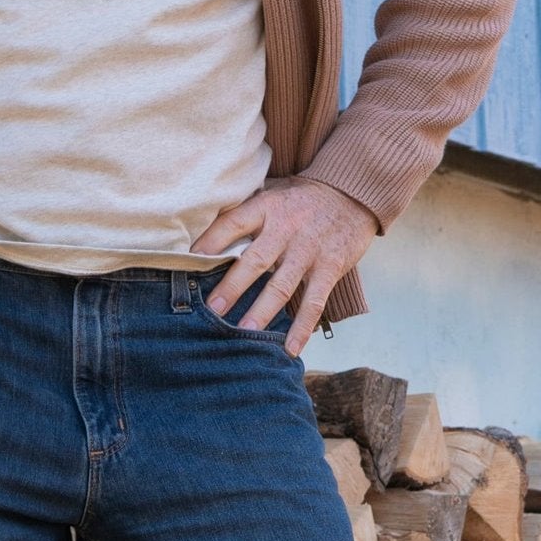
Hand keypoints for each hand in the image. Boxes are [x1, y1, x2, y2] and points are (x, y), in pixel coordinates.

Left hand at [192, 179, 378, 356]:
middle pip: (255, 260)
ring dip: (262, 311)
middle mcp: (286, 229)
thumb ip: (244, 217)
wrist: (352, 193)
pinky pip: (314, 302)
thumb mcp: (271, 197)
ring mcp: (308, 251)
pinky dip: (302, 327)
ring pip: (282, 285)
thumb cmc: (300, 201)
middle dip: (232, 286)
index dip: (210, 242)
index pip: (232, 224)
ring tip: (243, 333)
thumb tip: (201, 242)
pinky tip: (290, 348)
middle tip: (212, 308)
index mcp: (266, 208)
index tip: (188, 261)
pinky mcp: (330, 268)